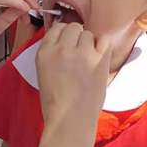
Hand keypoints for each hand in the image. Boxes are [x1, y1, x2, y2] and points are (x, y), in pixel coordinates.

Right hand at [34, 22, 110, 141]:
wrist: (70, 119)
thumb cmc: (54, 100)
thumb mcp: (43, 71)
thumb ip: (51, 53)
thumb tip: (65, 39)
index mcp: (44, 52)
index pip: (55, 28)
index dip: (62, 35)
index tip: (66, 43)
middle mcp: (62, 49)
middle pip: (72, 27)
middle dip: (75, 37)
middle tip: (77, 52)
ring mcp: (82, 53)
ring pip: (87, 33)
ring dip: (88, 42)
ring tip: (87, 58)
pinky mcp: (100, 60)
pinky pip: (103, 39)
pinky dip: (102, 45)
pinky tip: (98, 55)